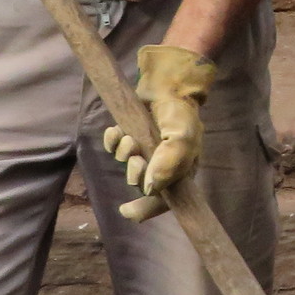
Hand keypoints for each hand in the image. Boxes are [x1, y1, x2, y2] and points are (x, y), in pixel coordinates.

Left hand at [103, 44, 214, 221]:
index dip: (146, 209)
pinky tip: (116, 131)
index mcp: (180, 171)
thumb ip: (169, 165)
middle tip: (136, 158)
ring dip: (123, 153)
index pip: (164, 200)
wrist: (168, 83)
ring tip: (129, 138)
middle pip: (140, 183)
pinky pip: (113, 147)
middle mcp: (161, 164)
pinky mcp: (129, 135)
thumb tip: (150, 189)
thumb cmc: (179, 113)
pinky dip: (111, 141)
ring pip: (124, 165)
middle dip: (134, 173)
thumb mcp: (182, 139)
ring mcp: (144, 150)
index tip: (125, 211)